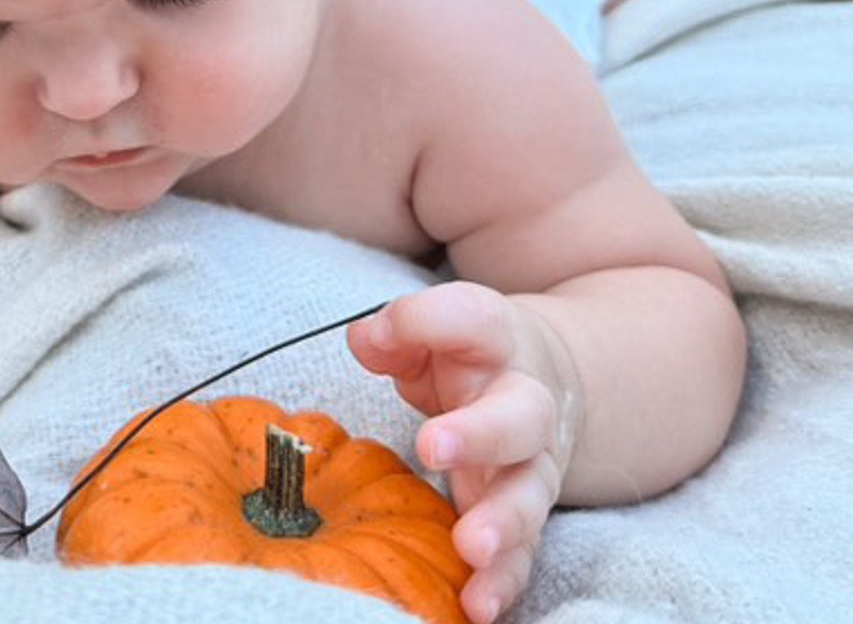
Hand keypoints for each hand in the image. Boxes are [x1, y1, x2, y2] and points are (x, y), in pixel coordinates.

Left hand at [347, 282, 581, 623]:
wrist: (546, 377)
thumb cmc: (469, 352)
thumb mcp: (434, 327)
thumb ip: (400, 330)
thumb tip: (368, 341)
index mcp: (496, 341)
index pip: (472, 318)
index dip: (429, 321)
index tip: (383, 334)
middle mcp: (524, 404)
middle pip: (517, 417)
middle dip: (479, 434)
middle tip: (431, 448)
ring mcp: (530, 465)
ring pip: (528, 494)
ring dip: (501, 522)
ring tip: (472, 547)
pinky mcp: (523, 515)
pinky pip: (523, 554)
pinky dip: (504, 582)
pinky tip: (478, 606)